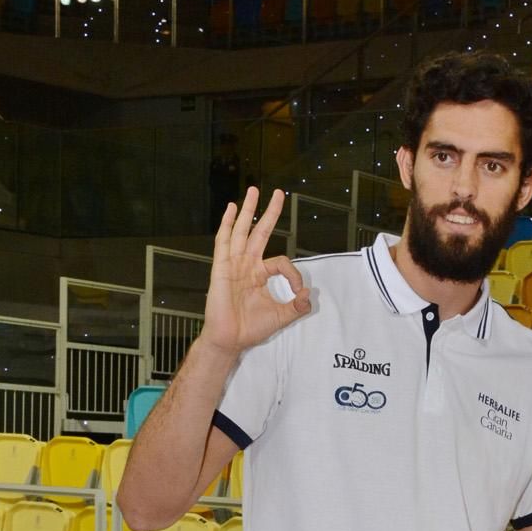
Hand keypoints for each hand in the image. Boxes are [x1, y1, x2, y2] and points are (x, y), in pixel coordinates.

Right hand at [201, 186, 310, 356]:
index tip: (299, 292)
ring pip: (242, 231)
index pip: (282, 262)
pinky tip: (231, 209)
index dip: (295, 274)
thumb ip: (297, 307)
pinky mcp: (221, 267)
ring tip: (254, 191)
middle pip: (260, 232)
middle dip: (269, 212)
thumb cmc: (251, 329)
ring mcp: (233, 264)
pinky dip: (227, 225)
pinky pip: (224, 242)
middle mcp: (247, 265)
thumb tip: (309, 295)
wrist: (230, 339)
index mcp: (260, 274)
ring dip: (248, 210)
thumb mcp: (281, 317)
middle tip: (278, 193)